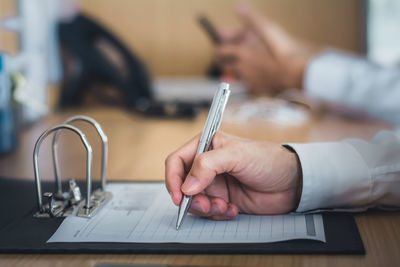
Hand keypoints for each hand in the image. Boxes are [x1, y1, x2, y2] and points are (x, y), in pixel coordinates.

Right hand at [165, 132, 301, 219]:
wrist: (291, 183)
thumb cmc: (268, 160)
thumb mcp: (237, 155)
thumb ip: (208, 165)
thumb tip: (187, 185)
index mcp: (206, 146)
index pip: (177, 161)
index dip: (173, 178)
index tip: (178, 195)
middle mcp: (206, 166)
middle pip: (182, 185)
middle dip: (191, 199)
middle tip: (206, 204)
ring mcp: (214, 184)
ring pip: (194, 201)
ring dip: (206, 208)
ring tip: (223, 206)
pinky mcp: (222, 200)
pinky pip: (209, 212)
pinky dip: (217, 213)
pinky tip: (232, 209)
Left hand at [214, 3, 315, 94]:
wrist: (297, 72)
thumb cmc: (283, 50)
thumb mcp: (267, 29)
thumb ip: (250, 20)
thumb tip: (239, 7)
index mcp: (241, 54)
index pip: (220, 52)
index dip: (217, 47)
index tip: (217, 44)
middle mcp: (242, 69)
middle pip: (225, 65)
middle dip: (223, 59)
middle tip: (225, 54)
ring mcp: (249, 81)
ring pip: (236, 75)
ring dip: (236, 68)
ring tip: (242, 62)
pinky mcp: (258, 89)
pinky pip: (247, 83)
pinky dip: (248, 78)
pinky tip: (255, 73)